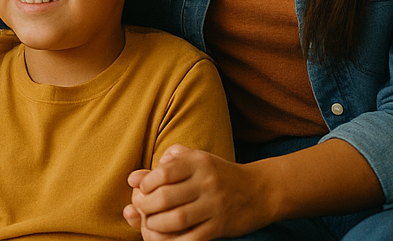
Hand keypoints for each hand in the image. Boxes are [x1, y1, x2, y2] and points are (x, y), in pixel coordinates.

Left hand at [123, 145, 266, 240]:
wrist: (259, 191)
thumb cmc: (217, 174)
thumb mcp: (194, 159)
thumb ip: (165, 163)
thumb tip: (134, 179)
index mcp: (197, 162)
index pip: (163, 173)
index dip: (145, 183)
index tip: (141, 189)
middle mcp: (206, 183)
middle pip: (166, 197)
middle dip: (145, 206)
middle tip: (140, 209)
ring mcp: (215, 206)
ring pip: (177, 219)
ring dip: (156, 225)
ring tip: (150, 224)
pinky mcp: (221, 226)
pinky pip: (193, 238)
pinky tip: (165, 238)